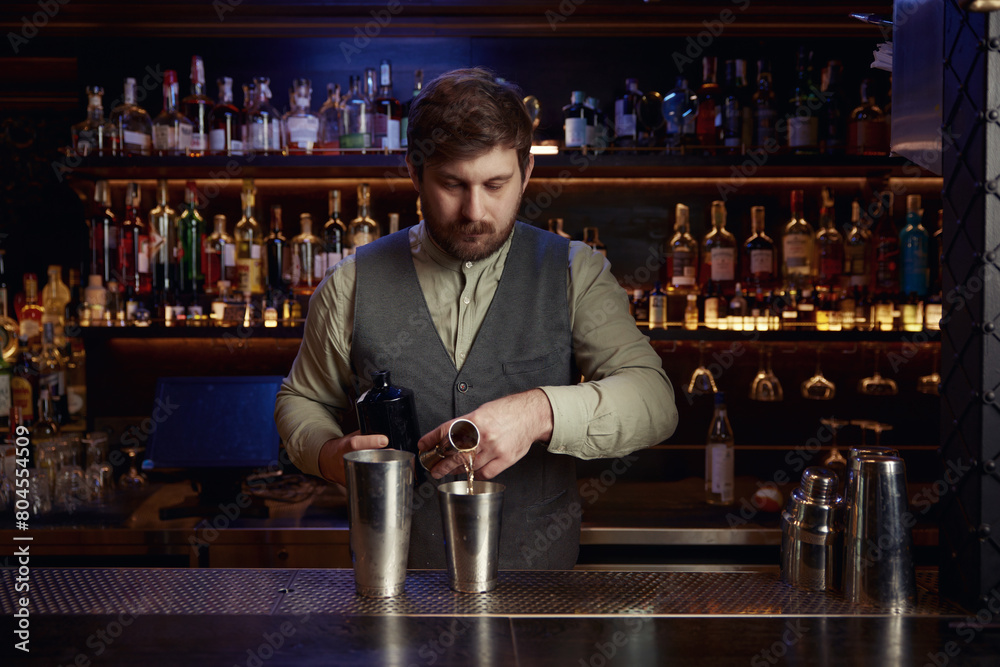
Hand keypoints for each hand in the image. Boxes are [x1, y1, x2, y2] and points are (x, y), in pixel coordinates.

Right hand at [317, 430, 387, 485]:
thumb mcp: (352, 436)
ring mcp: (346, 473)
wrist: (328, 461)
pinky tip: (382, 476)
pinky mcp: (349, 483)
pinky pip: (364, 483)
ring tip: (390, 466)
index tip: (385, 440)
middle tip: (394, 455)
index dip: (371, 442)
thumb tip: (385, 431)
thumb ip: (366, 434)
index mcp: (345, 446)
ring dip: (380, 470)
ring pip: (364, 474)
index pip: (356, 443)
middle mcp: (345, 460)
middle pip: (363, 460)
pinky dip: (375, 480)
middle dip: (381, 458)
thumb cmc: (344, 447)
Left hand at [417, 389, 552, 479]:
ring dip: (455, 471)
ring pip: (468, 466)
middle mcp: (483, 434)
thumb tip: (450, 435)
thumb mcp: (483, 411)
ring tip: (449, 472)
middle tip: (434, 469)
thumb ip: (467, 424)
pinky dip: (476, 474)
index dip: (432, 440)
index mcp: (475, 419)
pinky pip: (485, 473)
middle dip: (441, 464)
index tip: (424, 445)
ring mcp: (494, 448)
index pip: (446, 431)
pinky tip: (471, 473)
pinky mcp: (505, 459)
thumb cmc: (509, 411)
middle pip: (455, 454)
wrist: (532, 414)